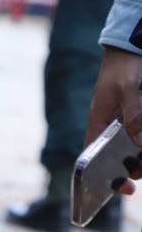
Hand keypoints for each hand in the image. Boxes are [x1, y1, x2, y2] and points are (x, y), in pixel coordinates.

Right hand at [86, 45, 141, 193]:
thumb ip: (134, 116)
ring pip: (135, 148)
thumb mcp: (128, 90)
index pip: (94, 162)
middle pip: (120, 159)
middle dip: (135, 166)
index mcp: (98, 126)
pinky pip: (139, 137)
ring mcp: (127, 124)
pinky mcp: (139, 118)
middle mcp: (111, 130)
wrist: (134, 43)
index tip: (125, 188)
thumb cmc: (124, 66)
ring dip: (140, 154)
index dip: (106, 179)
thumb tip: (139, 144)